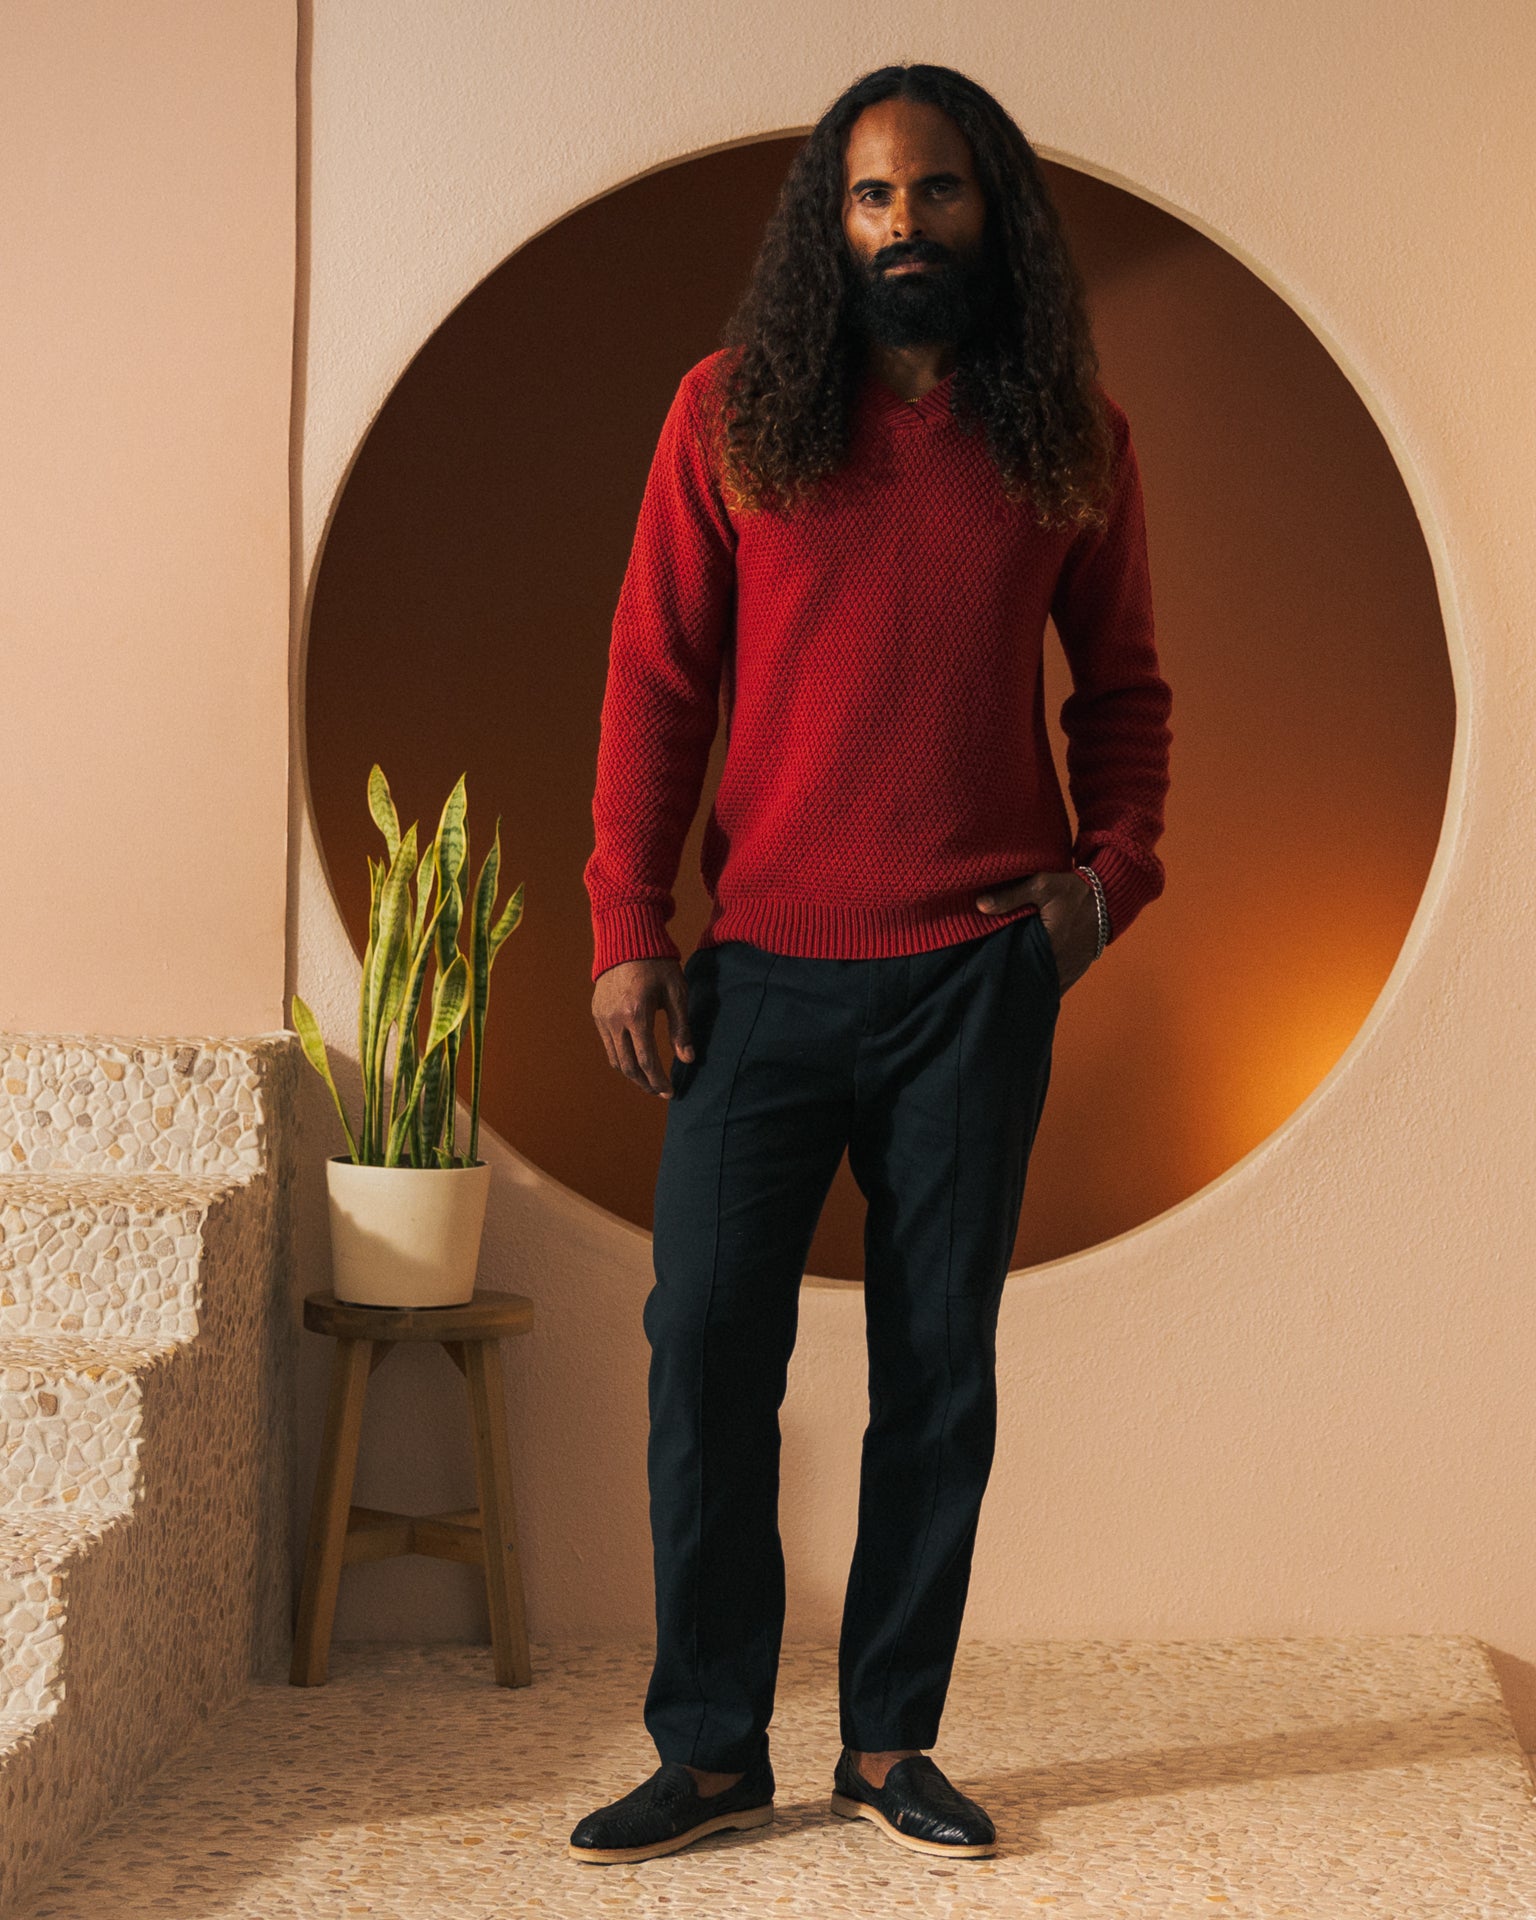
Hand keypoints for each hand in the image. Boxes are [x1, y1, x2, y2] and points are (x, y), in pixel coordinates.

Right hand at [592, 957, 693, 1097]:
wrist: (627, 939)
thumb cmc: (657, 964)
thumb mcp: (676, 994)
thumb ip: (681, 1028)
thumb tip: (688, 1059)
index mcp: (637, 1015)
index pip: (647, 1060)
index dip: (659, 1081)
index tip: (670, 1092)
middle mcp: (614, 1020)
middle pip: (628, 1066)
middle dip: (645, 1083)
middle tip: (660, 1090)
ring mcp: (602, 1017)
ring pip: (614, 1059)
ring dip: (632, 1073)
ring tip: (649, 1079)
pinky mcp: (596, 1013)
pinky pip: (608, 1044)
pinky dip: (621, 1057)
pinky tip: (635, 1058)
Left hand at [975, 868, 1096, 991]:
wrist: (1108, 899)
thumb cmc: (1075, 891)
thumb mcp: (1043, 885)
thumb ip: (1011, 896)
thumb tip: (980, 905)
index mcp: (1048, 945)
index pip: (1016, 968)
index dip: (999, 973)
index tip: (983, 973)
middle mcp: (1058, 965)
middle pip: (1027, 983)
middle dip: (1009, 985)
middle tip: (989, 984)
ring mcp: (1067, 972)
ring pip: (1040, 990)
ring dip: (1025, 988)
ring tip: (1005, 989)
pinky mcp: (1074, 974)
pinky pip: (1053, 989)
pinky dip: (1040, 989)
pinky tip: (1025, 988)